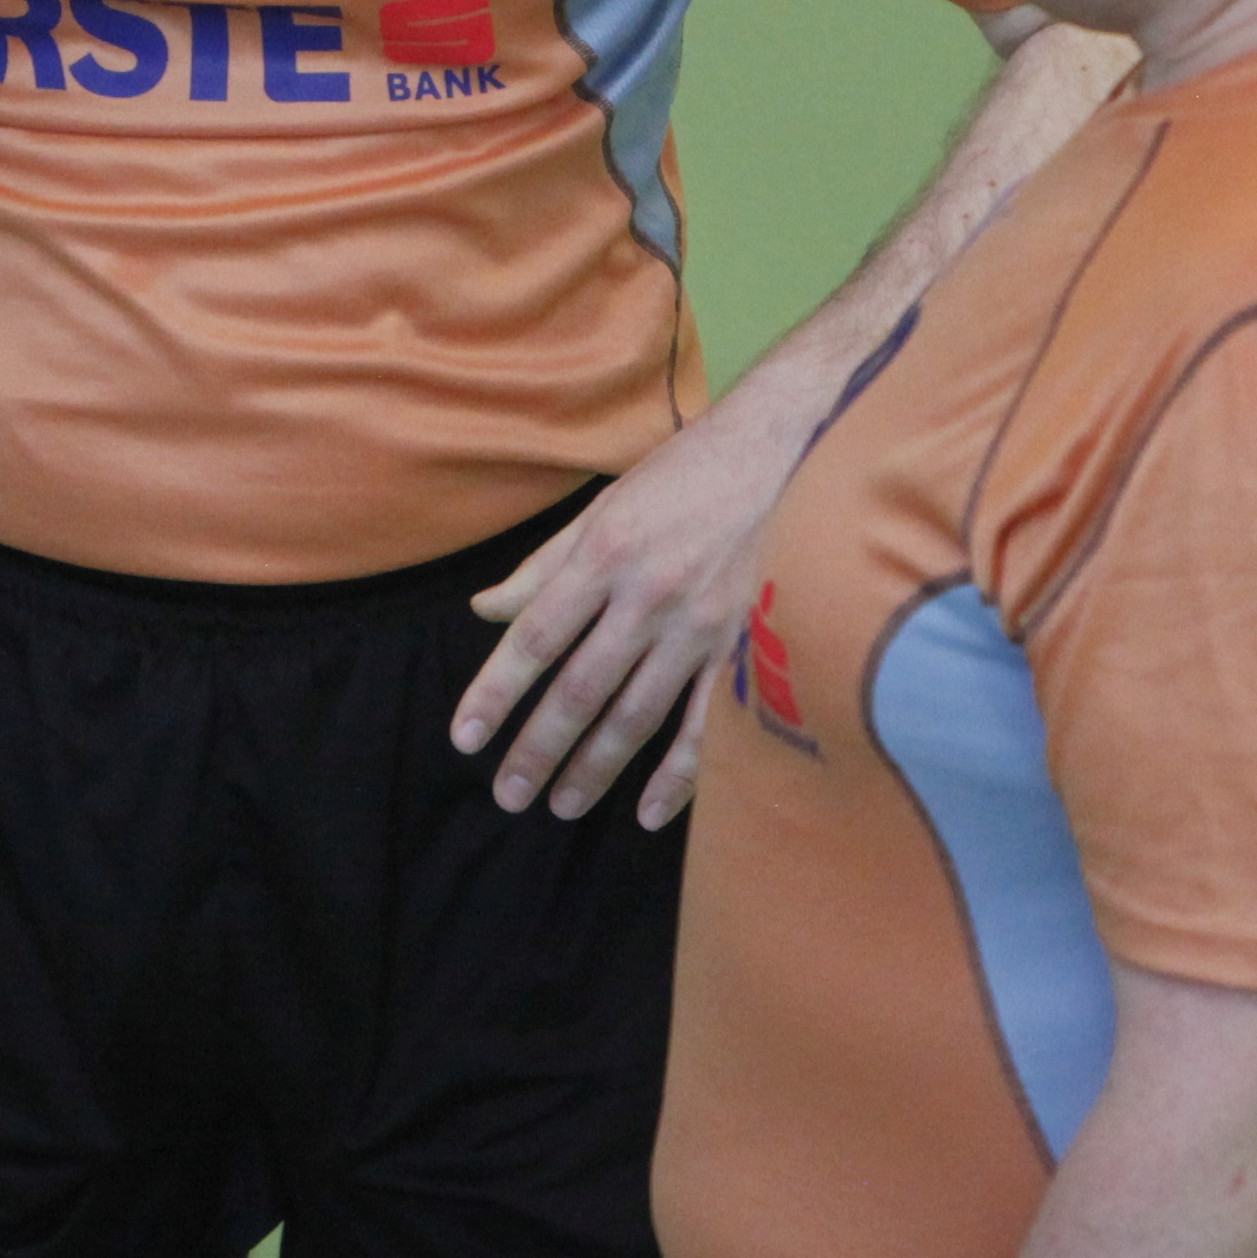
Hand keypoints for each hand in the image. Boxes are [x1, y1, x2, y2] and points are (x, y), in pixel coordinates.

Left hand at [453, 389, 799, 824]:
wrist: (790, 447)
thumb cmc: (688, 474)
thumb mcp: (606, 506)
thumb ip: (545, 565)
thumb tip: (486, 610)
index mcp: (604, 555)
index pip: (534, 638)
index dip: (496, 692)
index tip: (466, 737)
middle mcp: (648, 596)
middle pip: (580, 689)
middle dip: (539, 748)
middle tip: (508, 794)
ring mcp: (702, 626)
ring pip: (636, 714)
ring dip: (595, 767)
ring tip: (560, 805)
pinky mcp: (751, 645)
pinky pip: (708, 723)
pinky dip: (679, 774)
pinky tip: (648, 810)